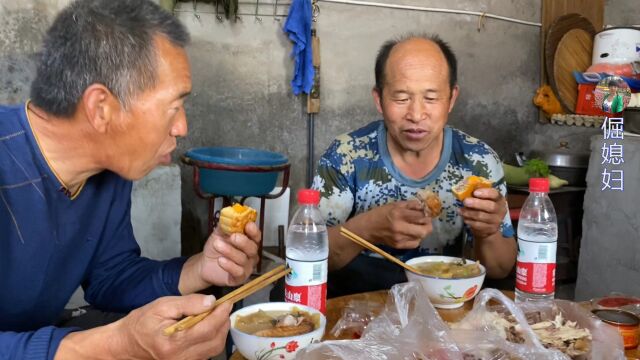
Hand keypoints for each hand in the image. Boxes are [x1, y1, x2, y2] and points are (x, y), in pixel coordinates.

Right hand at [115, 294, 232, 359]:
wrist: (127, 343)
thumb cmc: (142, 323)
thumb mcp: (162, 306)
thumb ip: (188, 303)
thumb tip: (211, 301)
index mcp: (173, 343)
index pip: (206, 329)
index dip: (220, 314)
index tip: (227, 302)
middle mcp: (180, 358)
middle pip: (215, 342)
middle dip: (223, 322)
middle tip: (223, 307)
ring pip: (214, 349)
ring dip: (220, 331)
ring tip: (216, 315)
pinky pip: (207, 353)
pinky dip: (213, 339)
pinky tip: (208, 326)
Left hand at [200, 222, 260, 286]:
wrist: (204, 263)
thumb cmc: (216, 247)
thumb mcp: (219, 233)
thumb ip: (226, 224)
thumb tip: (231, 213)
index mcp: (249, 241)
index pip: (256, 236)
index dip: (253, 231)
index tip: (248, 225)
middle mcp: (251, 255)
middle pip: (252, 248)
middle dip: (243, 242)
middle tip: (233, 237)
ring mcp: (246, 267)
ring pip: (243, 259)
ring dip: (230, 251)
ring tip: (217, 245)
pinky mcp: (239, 278)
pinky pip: (238, 272)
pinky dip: (229, 265)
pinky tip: (220, 260)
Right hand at [370, 200, 432, 248]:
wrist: (367, 229)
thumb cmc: (380, 214)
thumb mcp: (394, 205)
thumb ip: (410, 205)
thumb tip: (423, 207)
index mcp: (398, 214)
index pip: (420, 215)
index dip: (425, 214)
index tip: (424, 213)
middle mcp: (400, 227)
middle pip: (424, 230)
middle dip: (428, 225)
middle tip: (426, 221)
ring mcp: (400, 238)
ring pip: (421, 237)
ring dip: (422, 231)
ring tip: (418, 226)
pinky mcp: (399, 246)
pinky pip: (415, 244)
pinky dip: (416, 238)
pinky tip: (412, 234)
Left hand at [459, 187, 506, 238]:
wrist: (488, 226)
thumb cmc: (484, 208)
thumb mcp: (483, 199)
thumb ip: (477, 193)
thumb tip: (465, 187)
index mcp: (499, 199)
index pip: (495, 194)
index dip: (485, 193)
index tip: (475, 192)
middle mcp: (500, 209)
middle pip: (490, 206)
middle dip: (476, 203)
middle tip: (465, 201)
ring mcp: (496, 220)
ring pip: (482, 216)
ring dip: (469, 213)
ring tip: (460, 210)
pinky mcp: (490, 229)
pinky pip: (478, 225)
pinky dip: (469, 221)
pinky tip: (464, 218)